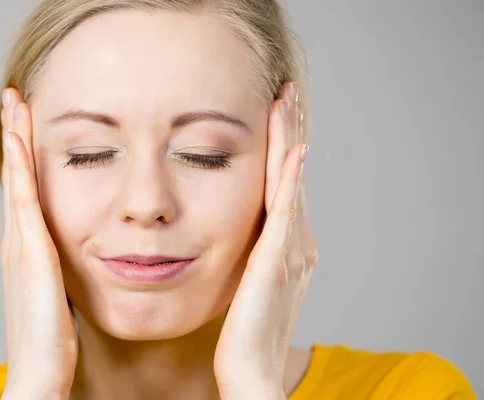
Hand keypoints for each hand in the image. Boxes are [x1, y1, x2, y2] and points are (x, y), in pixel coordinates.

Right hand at [0, 89, 77, 399]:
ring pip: (17, 179)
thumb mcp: (60, 294)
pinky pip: (23, 200)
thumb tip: (89, 255)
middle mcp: (19, 241)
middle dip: (15, 137)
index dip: (24, 158)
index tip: (27, 126)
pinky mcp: (29, 252)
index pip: (26, 192)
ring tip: (14, 105)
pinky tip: (19, 141)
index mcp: (29, 250)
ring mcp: (20, 244)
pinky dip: (18, 168)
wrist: (39, 371)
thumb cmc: (53, 340)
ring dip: (15, 140)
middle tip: (15, 100)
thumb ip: (67, 272)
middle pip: (17, 177)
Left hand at [214, 83, 317, 399]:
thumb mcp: (249, 288)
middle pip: (291, 178)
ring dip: (289, 142)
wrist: (251, 374)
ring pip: (290, 186)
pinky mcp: (276, 264)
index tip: (278, 117)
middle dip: (289, 135)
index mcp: (288, 252)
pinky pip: (285, 213)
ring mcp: (290, 254)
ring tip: (287, 103)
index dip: (283, 151)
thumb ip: (251, 259)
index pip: (284, 189)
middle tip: (287, 94)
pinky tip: (294, 150)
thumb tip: (241, 240)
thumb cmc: (245, 337)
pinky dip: (291, 180)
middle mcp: (296, 247)